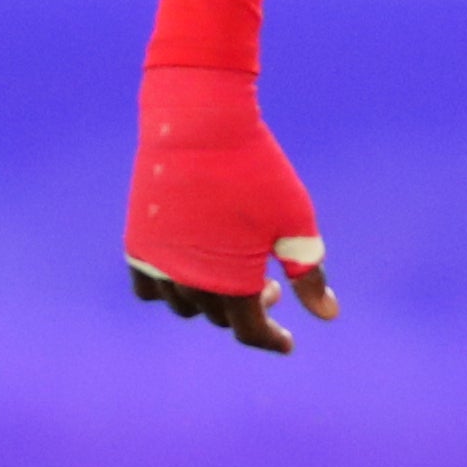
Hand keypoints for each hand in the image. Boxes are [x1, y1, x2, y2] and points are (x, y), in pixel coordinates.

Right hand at [124, 64, 334, 354]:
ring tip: (232, 276)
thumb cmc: (254, 170)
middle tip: (271, 285)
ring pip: (185, 307)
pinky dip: (170, 290)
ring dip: (211, 302)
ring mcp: (159, 264)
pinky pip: (150, 288)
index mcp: (231, 283)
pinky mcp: (138, 243)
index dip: (271, 340)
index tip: (286, 343)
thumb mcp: (294, 220)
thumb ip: (309, 272)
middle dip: (249, 309)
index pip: (250, 332)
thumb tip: (327, 315)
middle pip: (220, 318)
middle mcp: (190, 282)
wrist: (197, 123)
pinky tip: (190, 274)